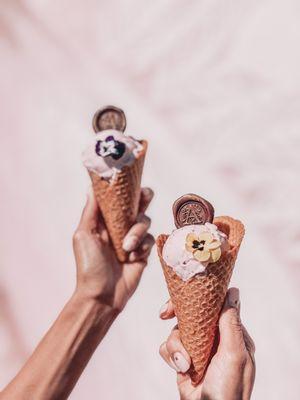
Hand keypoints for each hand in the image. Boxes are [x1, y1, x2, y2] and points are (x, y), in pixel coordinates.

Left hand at [73, 186, 153, 311]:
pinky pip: (151, 239)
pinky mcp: (142, 252)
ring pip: (145, 221)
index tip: (131, 180)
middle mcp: (120, 227)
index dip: (126, 188)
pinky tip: (132, 258)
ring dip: (137, 232)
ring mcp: (132, 239)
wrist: (102, 296)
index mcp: (105, 221)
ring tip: (126, 248)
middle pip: (138, 204)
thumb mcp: (84, 235)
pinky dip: (142, 247)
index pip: (118, 199)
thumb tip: (91, 187)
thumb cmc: (89, 266)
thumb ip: (91, 211)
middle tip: (145, 196)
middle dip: (143, 198)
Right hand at [159, 288, 254, 399]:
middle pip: (192, 314)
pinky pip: (169, 347)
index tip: (184, 294)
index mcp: (231, 336)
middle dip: (178, 315)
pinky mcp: (184, 360)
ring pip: (177, 330)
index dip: (199, 298)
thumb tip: (233, 291)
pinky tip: (180, 369)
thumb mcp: (233, 355)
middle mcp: (214, 340)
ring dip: (176, 345)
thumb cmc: (227, 391)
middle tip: (165, 314)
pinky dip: (171, 356)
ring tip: (184, 363)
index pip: (215, 307)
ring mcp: (198, 350)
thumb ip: (231, 323)